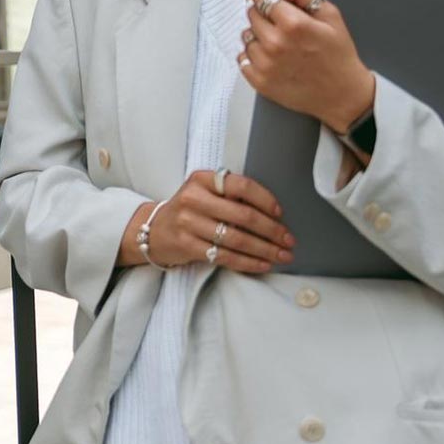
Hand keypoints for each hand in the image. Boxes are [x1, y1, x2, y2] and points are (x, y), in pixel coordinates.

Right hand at [122, 170, 295, 272]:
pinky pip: (224, 256)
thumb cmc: (190, 211)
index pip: (241, 186)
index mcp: (202, 179)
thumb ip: (231, 196)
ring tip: (282, 255)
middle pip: (242, 215)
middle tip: (289, 240)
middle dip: (272, 230)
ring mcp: (188, 223)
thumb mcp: (204, 193)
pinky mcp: (186, 245)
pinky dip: (248, 262)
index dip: (265, 200)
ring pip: (236, 239)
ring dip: (265, 249)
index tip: (280, 213)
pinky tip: (263, 264)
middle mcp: (193, 198)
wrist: (155, 230)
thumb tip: (273, 214)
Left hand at [239, 0, 376, 134]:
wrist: (342, 94)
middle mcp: (275, 43)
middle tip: (282, 24)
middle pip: (252, 14)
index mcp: (293, 24)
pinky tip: (272, 58)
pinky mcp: (259, 81)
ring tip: (280, 43)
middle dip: (264, 14)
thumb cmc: (338, 54)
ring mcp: (265, 64)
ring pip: (246, 36)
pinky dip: (254, 55)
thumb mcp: (329, 15)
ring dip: (258, 36)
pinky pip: (243, 58)